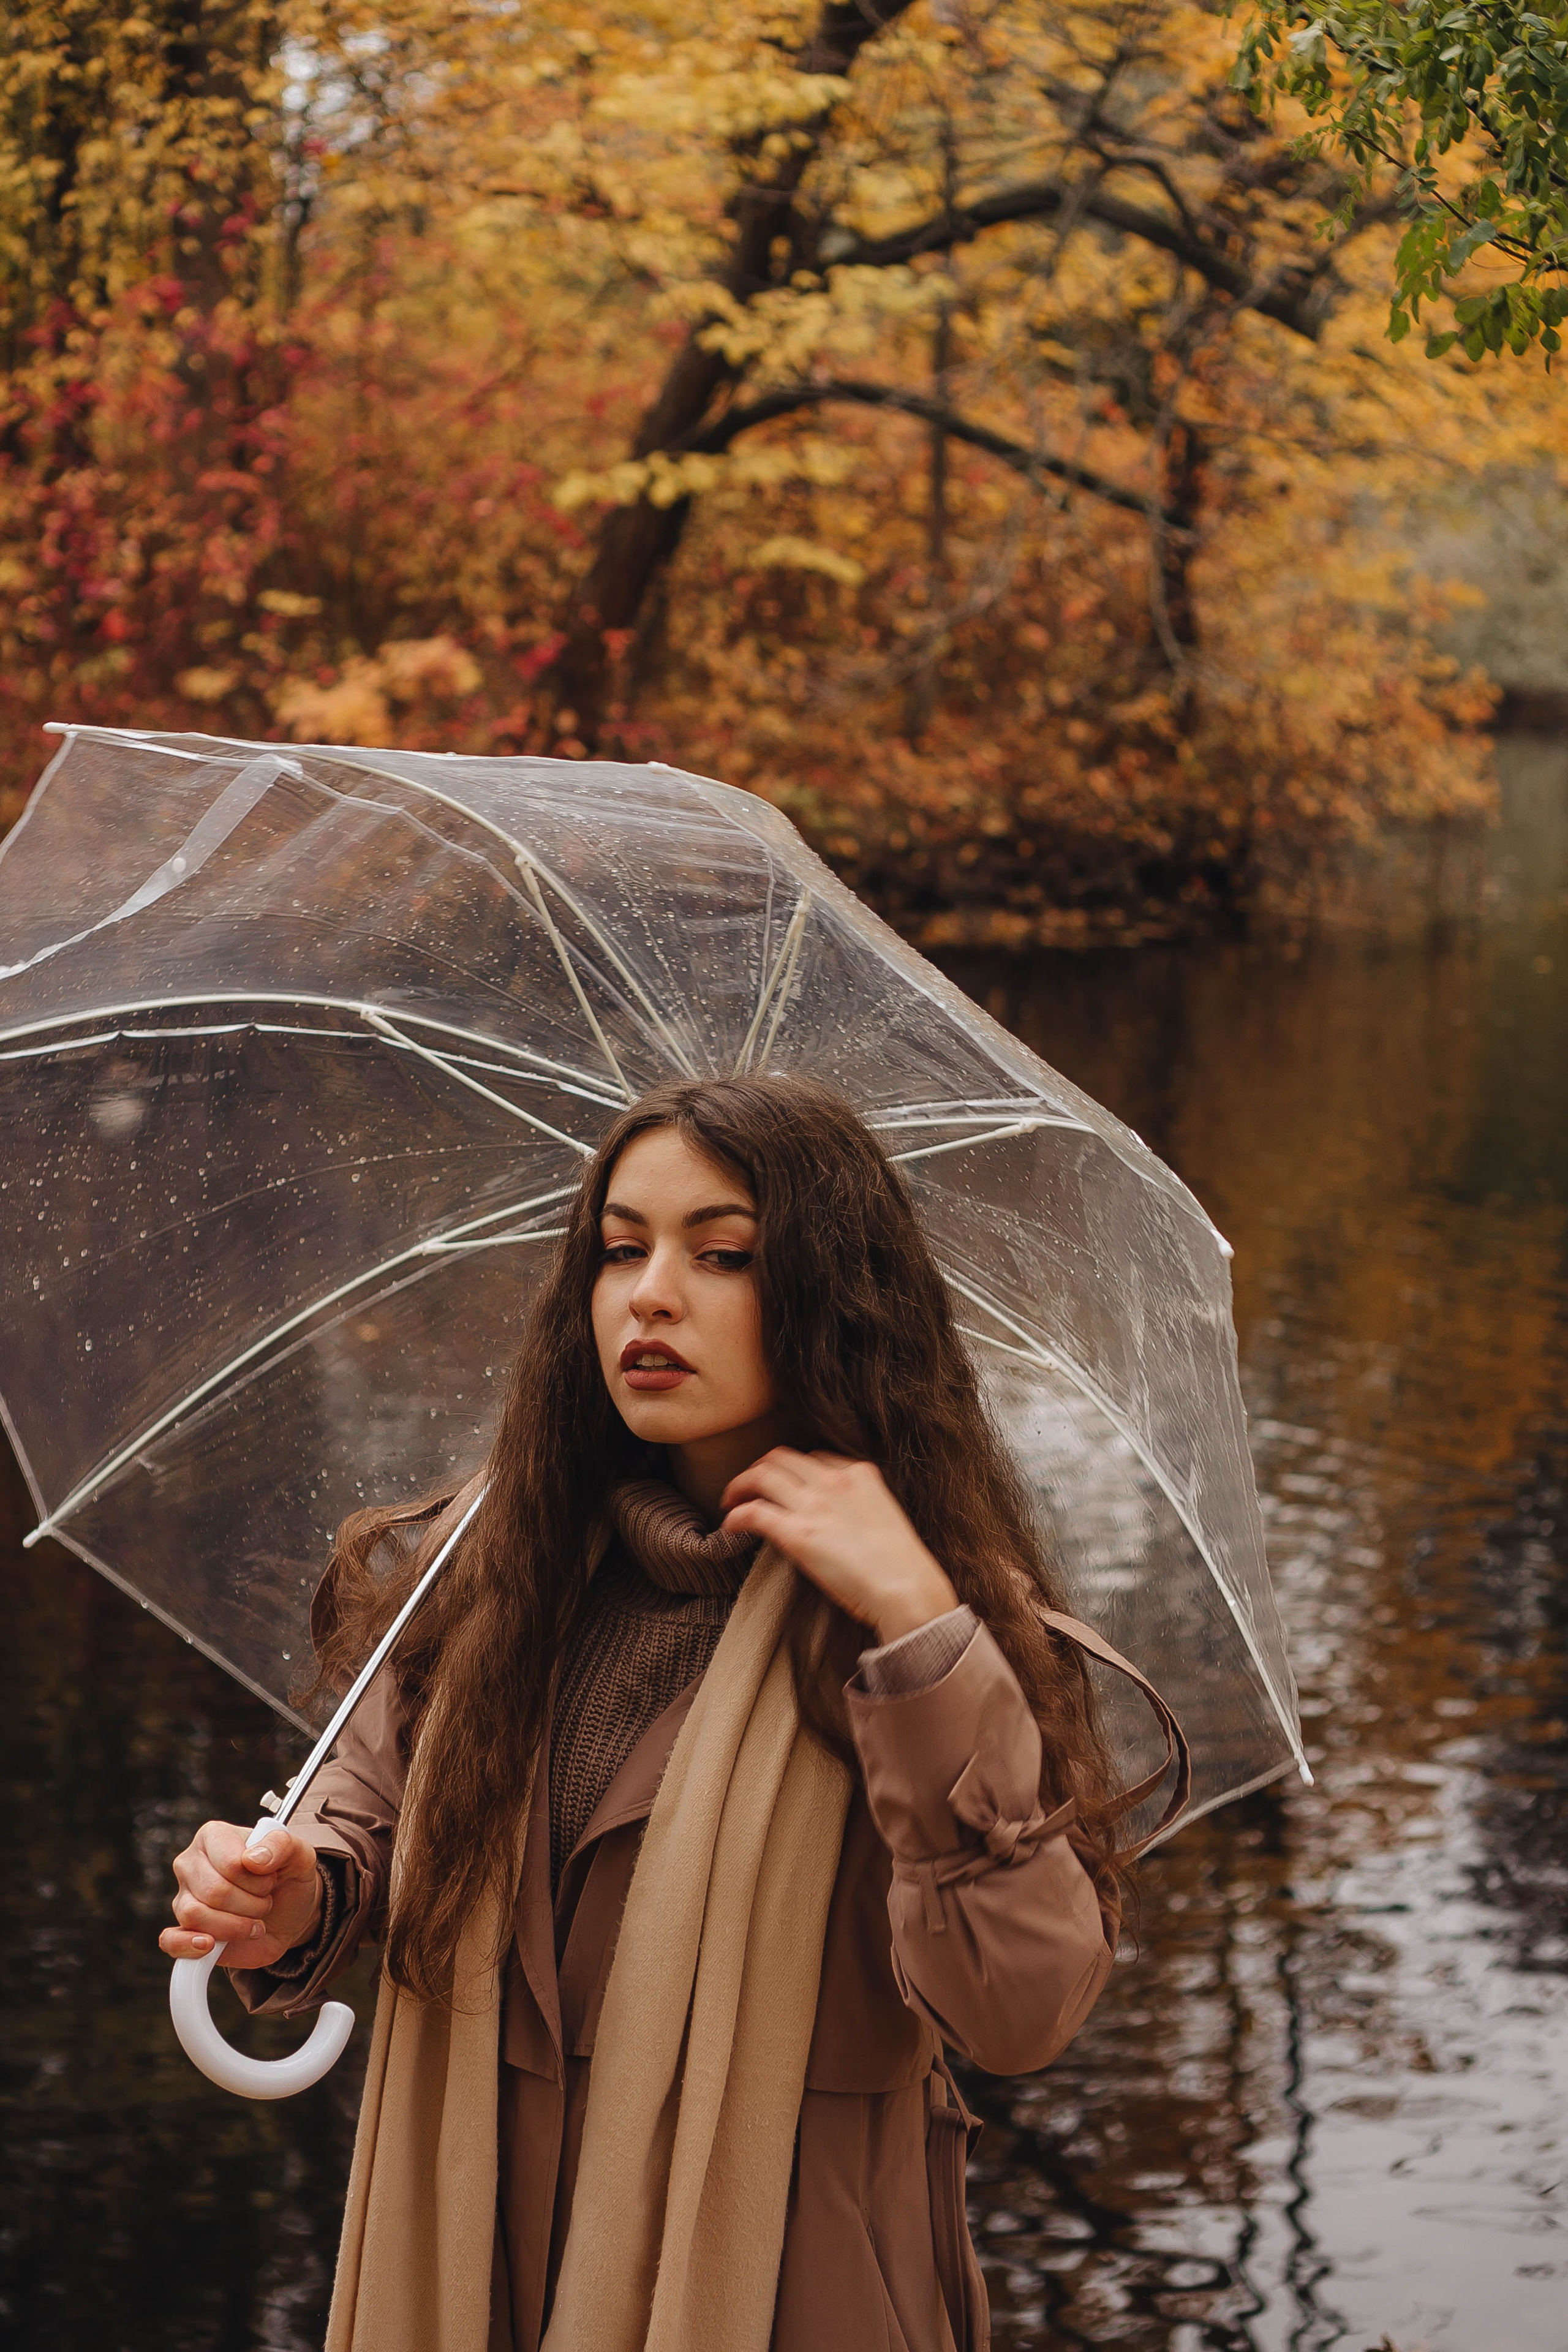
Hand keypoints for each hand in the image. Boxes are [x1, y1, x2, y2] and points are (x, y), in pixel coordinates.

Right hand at [159, 1820, 322, 1969]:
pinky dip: (190, 1946)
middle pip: (214, 1891)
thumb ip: (282, 1845)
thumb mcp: (299, 1854)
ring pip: (196, 1915)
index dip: (258, 1880)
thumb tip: (251, 1859)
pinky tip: (211, 1945)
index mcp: (214, 1836)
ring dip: (236, 1926)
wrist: (288, 1914)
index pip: (230, 1863)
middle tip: (265, 1902)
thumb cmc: (287, 1878)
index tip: (271, 1879)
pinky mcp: (184, 1930)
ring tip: (252, 1921)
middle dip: (251, 1904)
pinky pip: (171, 1940)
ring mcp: (184, 1897)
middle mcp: (191, 1863)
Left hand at [721, 1449, 957, 1640]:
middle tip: (749, 1487)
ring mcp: (814, 1504)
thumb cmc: (901, 1565)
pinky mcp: (797, 1532)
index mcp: (859, 1473)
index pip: (813, 1458)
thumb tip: (838, 1519)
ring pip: (762, 1475)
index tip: (785, 1485)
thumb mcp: (884, 1516)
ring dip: (740, 1485)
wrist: (907, 1588)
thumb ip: (859, 1506)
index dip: (792, 1470)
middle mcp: (833, 1481)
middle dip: (760, 1468)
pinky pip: (753, 1512)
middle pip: (782, 1457)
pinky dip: (736, 1515)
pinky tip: (729, 1527)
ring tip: (731, 1500)